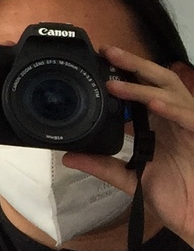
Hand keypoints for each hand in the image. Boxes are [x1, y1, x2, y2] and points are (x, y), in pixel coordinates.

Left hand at [67, 48, 193, 246]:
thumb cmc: (176, 197)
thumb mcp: (132, 179)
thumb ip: (104, 166)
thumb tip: (69, 157)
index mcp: (161, 124)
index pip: (143, 90)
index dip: (124, 75)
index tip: (98, 63)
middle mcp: (176, 119)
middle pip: (158, 81)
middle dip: (134, 65)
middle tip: (107, 52)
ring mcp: (190, 126)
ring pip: (172, 93)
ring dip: (143, 87)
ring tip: (116, 84)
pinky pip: (189, 117)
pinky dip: (172, 108)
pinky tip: (155, 104)